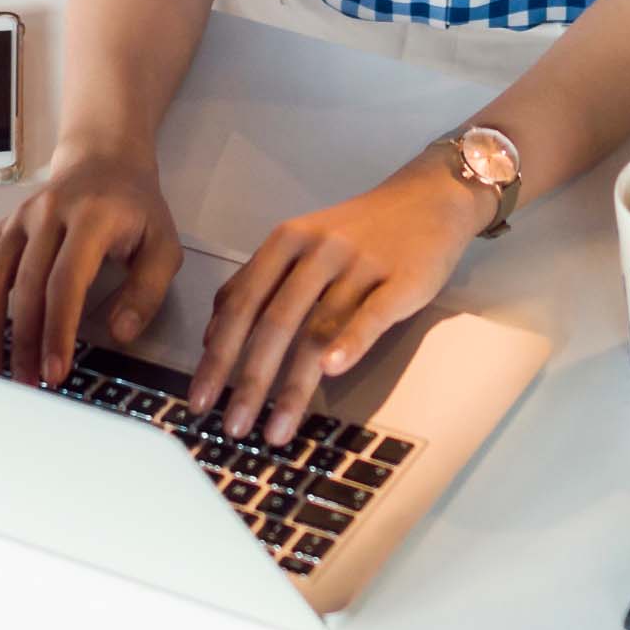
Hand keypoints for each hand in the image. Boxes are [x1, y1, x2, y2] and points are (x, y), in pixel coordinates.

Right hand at [0, 149, 177, 385]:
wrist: (105, 160)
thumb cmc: (135, 209)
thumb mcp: (164, 243)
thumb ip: (147, 290)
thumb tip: (120, 333)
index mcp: (90, 217)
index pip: (65, 282)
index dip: (57, 330)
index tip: (56, 372)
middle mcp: (46, 215)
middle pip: (24, 285)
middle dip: (22, 341)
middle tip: (26, 384)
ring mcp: (18, 220)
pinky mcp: (0, 227)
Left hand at [188, 161, 479, 443]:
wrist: (429, 198)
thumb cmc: (359, 231)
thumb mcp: (300, 244)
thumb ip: (259, 282)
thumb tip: (213, 335)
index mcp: (285, 242)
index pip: (242, 304)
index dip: (218, 355)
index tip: (199, 399)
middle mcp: (317, 250)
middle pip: (275, 322)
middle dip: (249, 381)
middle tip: (233, 427)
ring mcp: (360, 264)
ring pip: (318, 329)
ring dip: (294, 386)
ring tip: (276, 431)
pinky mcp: (401, 279)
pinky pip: (372, 315)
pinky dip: (350, 342)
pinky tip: (332, 372)